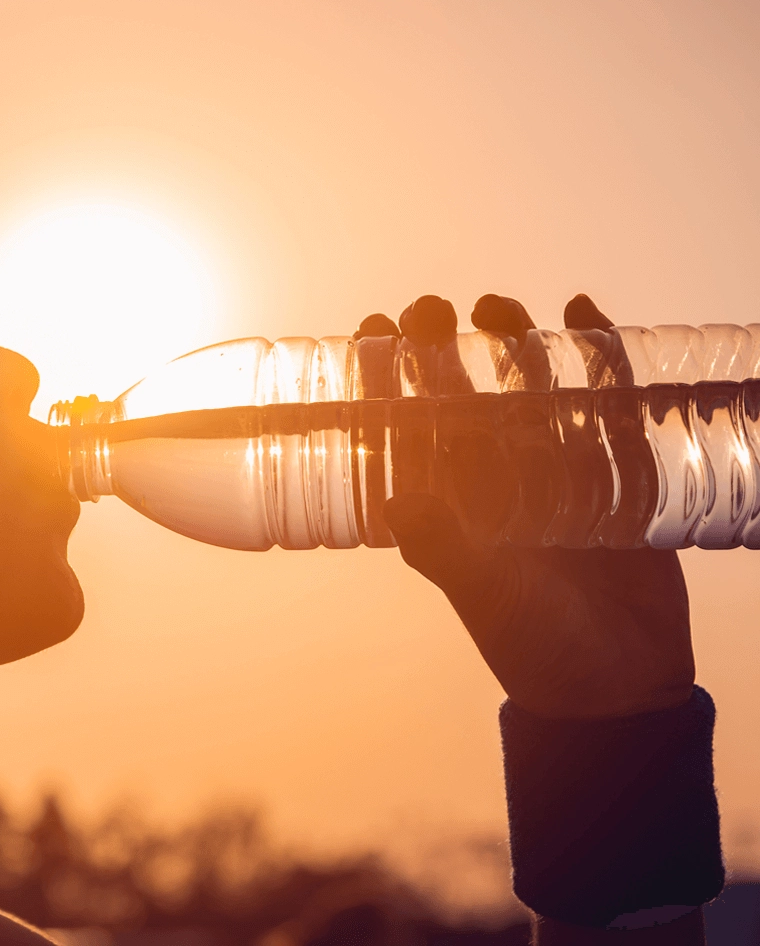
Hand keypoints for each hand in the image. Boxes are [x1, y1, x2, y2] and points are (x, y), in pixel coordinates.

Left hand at [361, 293, 694, 719]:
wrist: (620, 683)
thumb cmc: (533, 643)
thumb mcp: (483, 592)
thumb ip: (444, 547)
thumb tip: (398, 500)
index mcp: (447, 497)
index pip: (405, 420)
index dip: (383, 373)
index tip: (370, 327)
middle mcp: (492, 473)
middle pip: (460, 387)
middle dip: (440, 342)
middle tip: (428, 307)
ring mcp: (553, 464)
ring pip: (525, 381)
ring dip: (510, 337)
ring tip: (494, 307)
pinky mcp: (616, 465)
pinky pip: (604, 396)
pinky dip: (597, 352)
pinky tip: (582, 312)